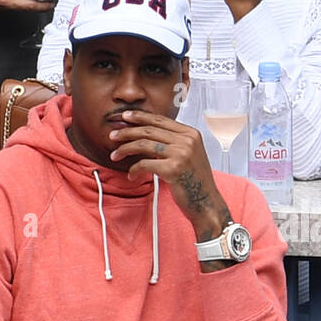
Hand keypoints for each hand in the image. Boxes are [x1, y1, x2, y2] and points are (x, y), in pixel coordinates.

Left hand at [109, 110, 231, 237]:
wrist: (207, 203)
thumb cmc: (195, 181)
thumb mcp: (189, 155)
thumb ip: (174, 142)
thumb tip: (146, 133)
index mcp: (191, 134)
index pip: (160, 119)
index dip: (140, 117)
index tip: (125, 117)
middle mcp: (187, 141)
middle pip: (149, 130)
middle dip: (127, 132)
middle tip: (112, 136)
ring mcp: (181, 154)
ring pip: (144, 144)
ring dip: (125, 149)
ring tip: (114, 155)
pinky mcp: (173, 169)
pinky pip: (145, 164)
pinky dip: (134, 169)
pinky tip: (131, 175)